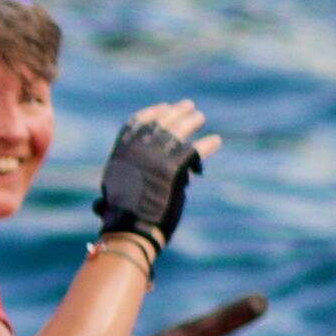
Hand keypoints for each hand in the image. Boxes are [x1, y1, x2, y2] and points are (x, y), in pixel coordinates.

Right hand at [91, 103, 212, 258]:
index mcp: (121, 151)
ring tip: (199, 117)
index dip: (153, 113)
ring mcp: (154, 157)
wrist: (130, 229)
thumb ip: (136, 168)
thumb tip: (154, 162)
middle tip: (188, 106)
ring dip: (190, 121)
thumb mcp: (121, 183)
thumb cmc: (124, 214)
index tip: (165, 107)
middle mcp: (136, 149)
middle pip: (160, 122)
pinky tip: (215, 140)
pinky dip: (207, 144)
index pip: (137, 122)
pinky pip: (194, 150)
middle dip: (175, 112)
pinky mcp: (172, 168)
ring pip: (177, 131)